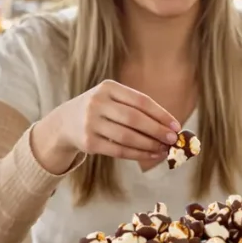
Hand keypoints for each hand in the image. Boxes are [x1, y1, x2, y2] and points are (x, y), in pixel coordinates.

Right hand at [54, 79, 180, 161]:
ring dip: (149, 145)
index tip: (176, 125)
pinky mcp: (88, 143)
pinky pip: (118, 150)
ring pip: (127, 137)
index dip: (161, 114)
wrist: (65, 122)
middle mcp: (97, 103)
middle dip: (157, 130)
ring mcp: (91, 123)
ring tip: (164, 149)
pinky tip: (151, 155)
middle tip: (173, 139)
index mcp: (108, 87)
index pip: (140, 101)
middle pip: (134, 118)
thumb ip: (138, 109)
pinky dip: (138, 154)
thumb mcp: (112, 99)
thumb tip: (169, 127)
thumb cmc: (100, 110)